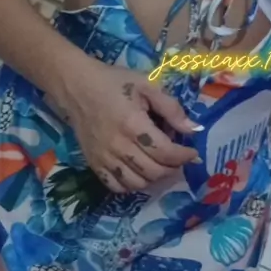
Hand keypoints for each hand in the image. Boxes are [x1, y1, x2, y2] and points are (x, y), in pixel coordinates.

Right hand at [62, 63, 202, 193]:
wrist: (77, 87)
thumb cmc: (114, 82)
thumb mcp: (147, 84)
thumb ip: (171, 107)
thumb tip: (193, 129)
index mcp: (133, 124)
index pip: (165, 152)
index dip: (183, 156)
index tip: (193, 152)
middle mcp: (118, 146)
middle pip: (153, 171)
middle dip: (172, 167)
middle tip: (178, 157)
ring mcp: (104, 158)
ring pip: (137, 184)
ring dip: (154, 178)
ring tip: (160, 164)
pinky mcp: (94, 164)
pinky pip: (116, 187)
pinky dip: (132, 185)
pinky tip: (139, 171)